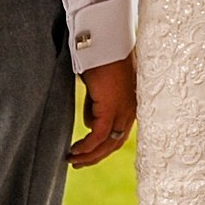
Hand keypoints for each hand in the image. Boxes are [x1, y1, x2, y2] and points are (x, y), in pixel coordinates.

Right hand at [69, 53, 136, 168]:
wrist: (105, 42)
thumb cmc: (101, 57)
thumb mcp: (100, 86)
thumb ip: (97, 104)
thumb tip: (90, 121)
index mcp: (131, 102)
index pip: (120, 131)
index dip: (105, 145)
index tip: (89, 153)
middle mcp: (131, 109)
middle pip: (115, 141)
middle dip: (96, 156)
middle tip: (78, 162)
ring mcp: (124, 109)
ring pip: (108, 142)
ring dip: (89, 155)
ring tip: (72, 160)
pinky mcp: (112, 108)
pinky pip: (98, 136)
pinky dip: (87, 147)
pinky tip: (75, 150)